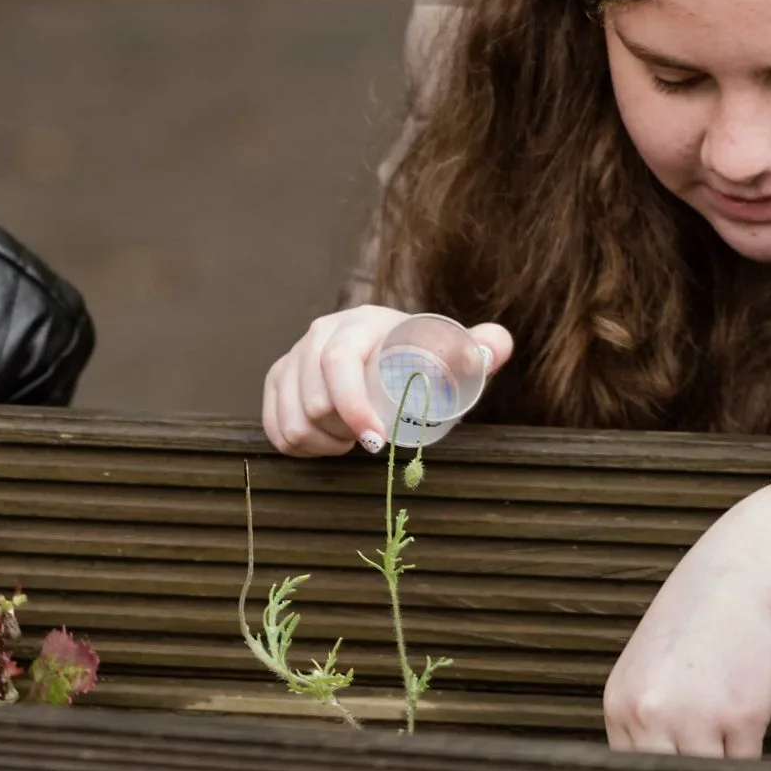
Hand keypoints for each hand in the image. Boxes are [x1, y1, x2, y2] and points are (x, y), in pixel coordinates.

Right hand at [261, 305, 513, 456]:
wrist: (388, 350)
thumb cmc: (422, 357)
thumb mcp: (451, 352)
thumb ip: (480, 348)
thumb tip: (496, 346)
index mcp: (356, 324)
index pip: (338, 363)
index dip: (351, 406)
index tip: (377, 440)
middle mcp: (316, 335)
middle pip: (313, 399)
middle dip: (344, 433)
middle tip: (374, 441)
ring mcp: (292, 359)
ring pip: (291, 418)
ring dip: (321, 443)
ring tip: (351, 442)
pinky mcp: (278, 383)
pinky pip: (274, 426)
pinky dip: (298, 446)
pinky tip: (325, 444)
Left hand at [603, 485, 770, 757]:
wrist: (745, 573)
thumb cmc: (702, 615)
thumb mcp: (651, 666)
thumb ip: (648, 716)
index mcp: (619, 703)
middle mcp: (648, 714)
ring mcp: (693, 718)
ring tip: (728, 757)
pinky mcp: (740, 718)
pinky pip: (745, 766)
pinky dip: (751, 761)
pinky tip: (750, 737)